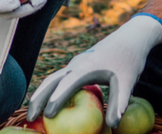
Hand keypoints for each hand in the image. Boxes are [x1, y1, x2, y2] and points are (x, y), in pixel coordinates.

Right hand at [27, 15, 161, 126]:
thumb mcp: (128, 82)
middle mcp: (77, 64)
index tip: (48, 115)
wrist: (131, 37)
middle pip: (51, 81)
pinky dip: (51, 90)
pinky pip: (60, 79)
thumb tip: (112, 125)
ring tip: (33, 113)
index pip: (67, 84)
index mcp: (86, 67)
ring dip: (41, 94)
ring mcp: (76, 64)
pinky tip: (51, 102)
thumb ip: (119, 103)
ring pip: (53, 79)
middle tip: (29, 118)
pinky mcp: (79, 66)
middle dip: (38, 98)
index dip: (56, 99)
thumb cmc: (129, 59)